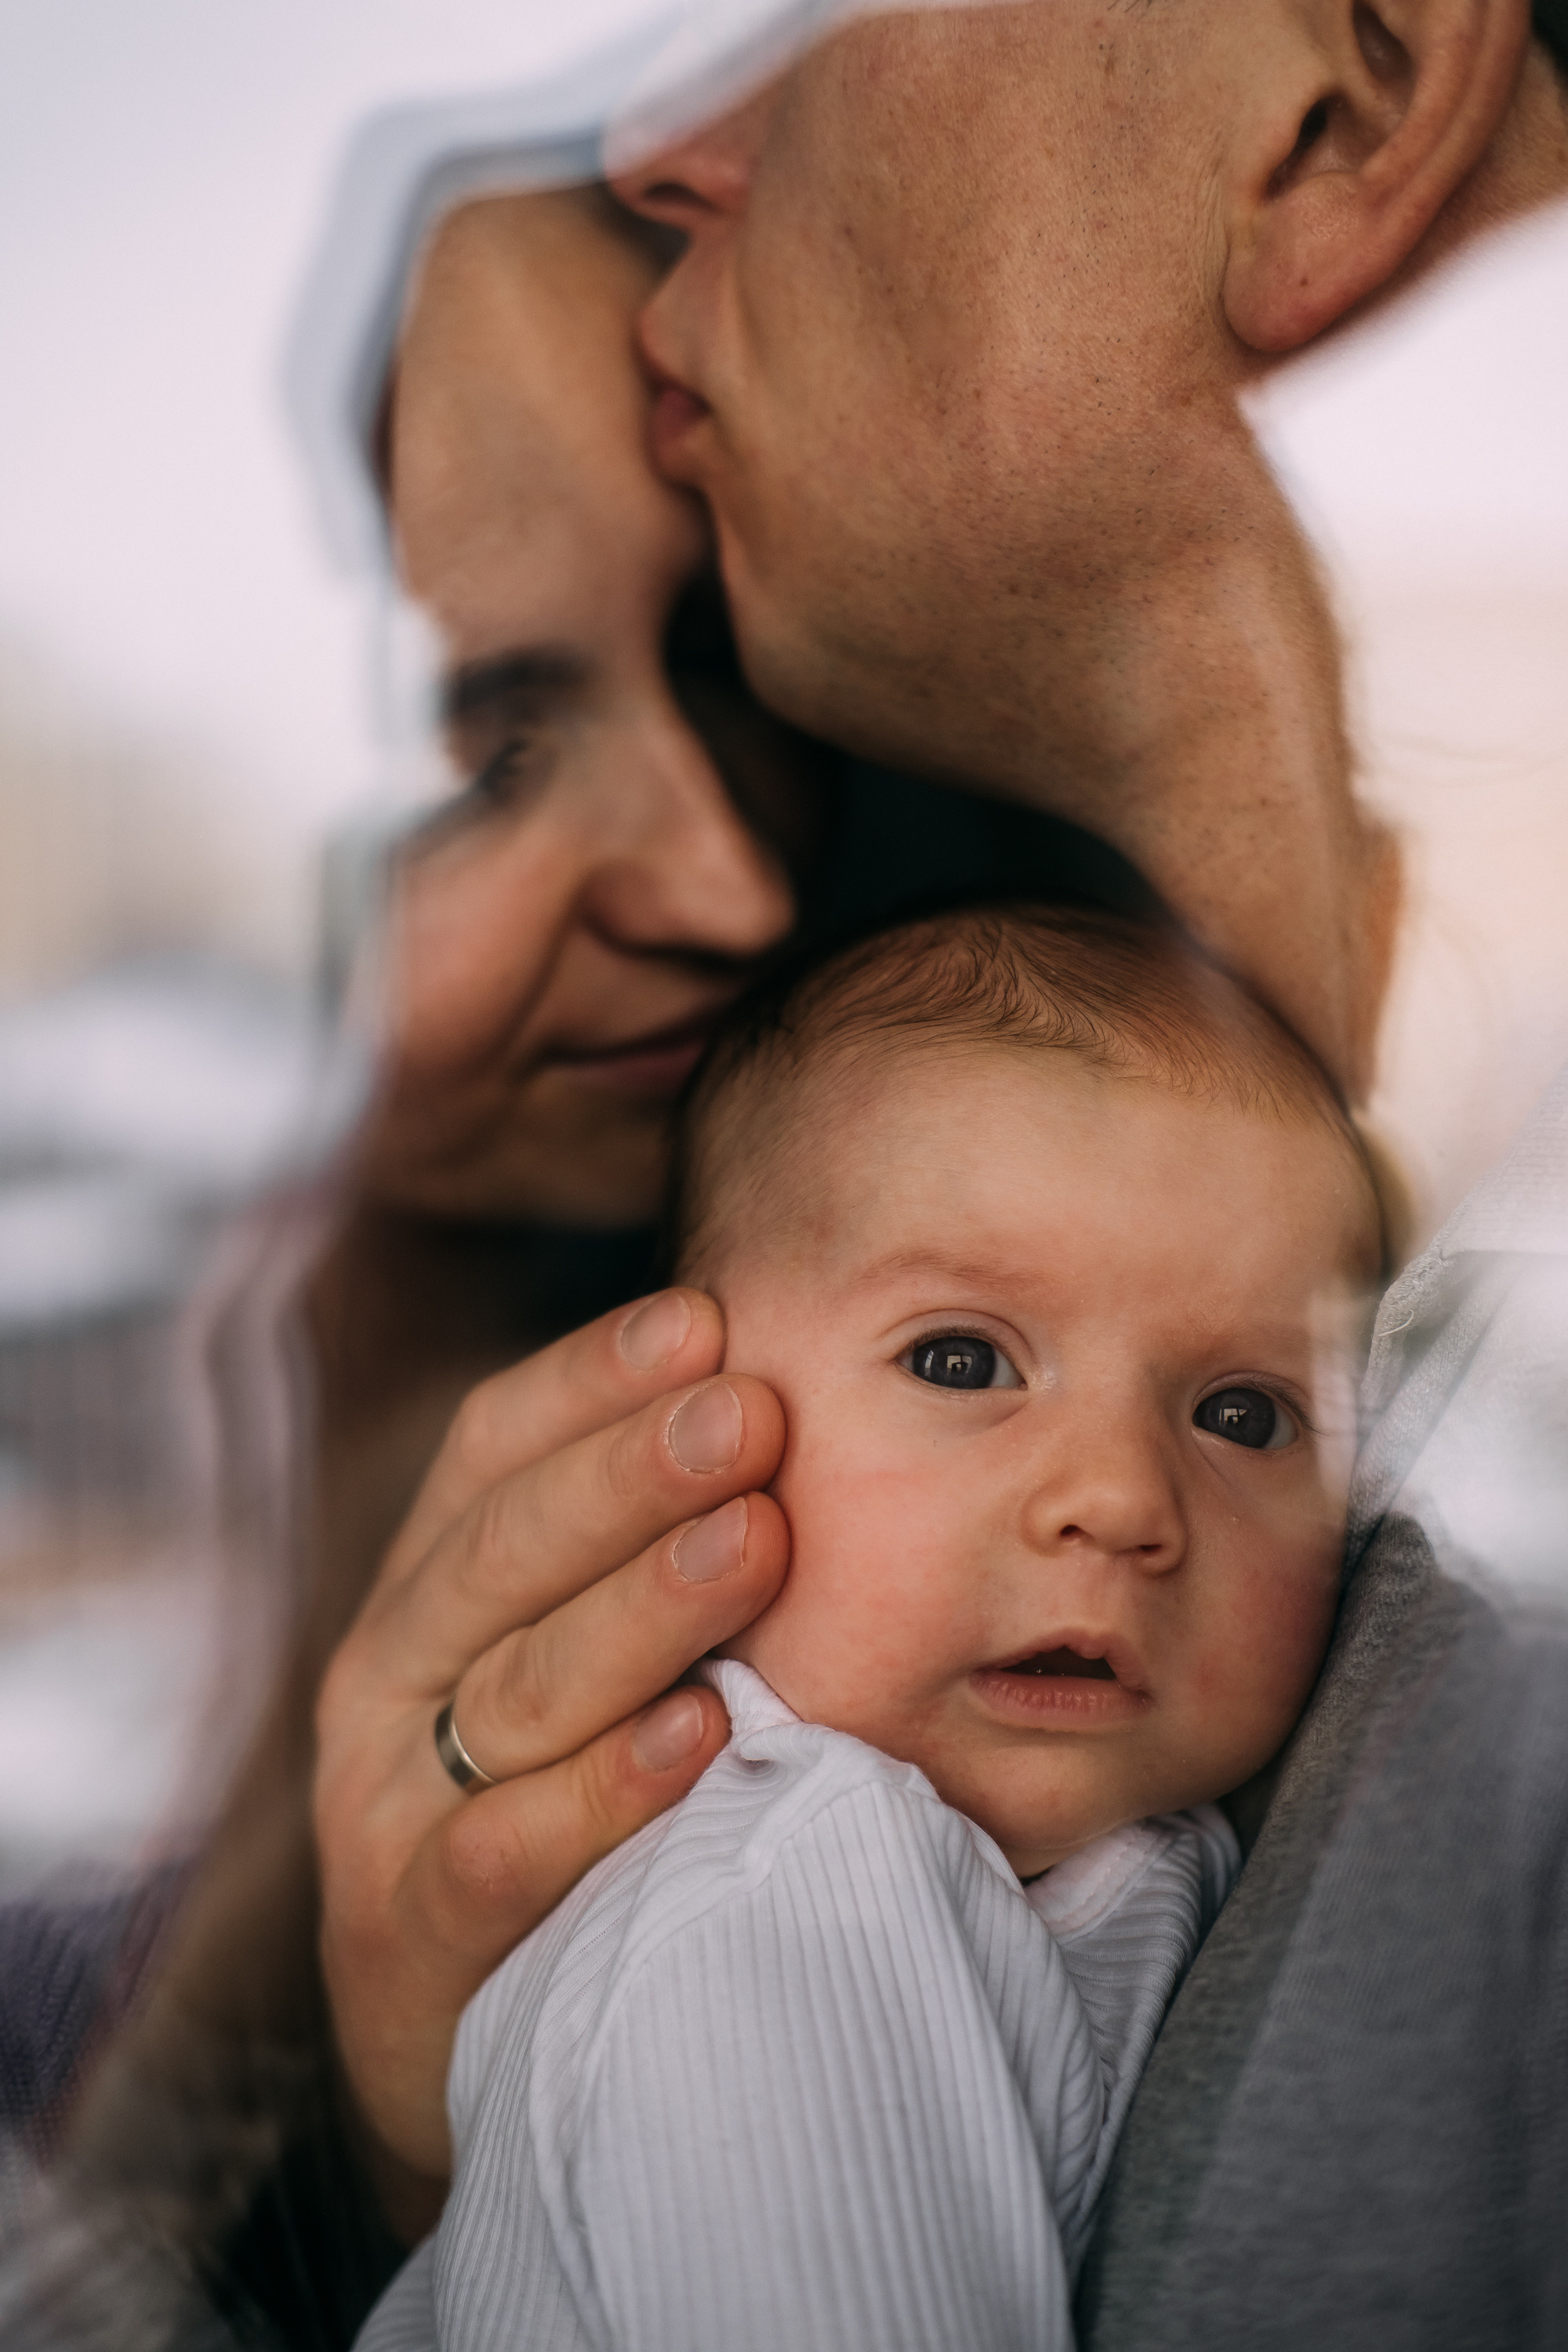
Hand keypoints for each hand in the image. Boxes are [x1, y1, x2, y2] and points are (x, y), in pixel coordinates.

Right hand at [313, 1287, 786, 2222]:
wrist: (457, 2043)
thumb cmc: (546, 1807)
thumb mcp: (560, 1660)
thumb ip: (629, 1549)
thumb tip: (770, 1390)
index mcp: (424, 1587)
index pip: (493, 1447)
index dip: (593, 1377)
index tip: (707, 1321)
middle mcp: (386, 1679)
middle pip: (509, 1553)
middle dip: (634, 1473)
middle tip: (753, 1411)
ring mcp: (387, 1810)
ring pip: (523, 1689)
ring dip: (643, 1609)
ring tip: (754, 1538)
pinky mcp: (413, 1941)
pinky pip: (512, 1851)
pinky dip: (604, 1793)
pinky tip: (697, 1736)